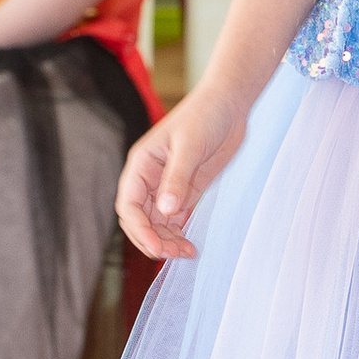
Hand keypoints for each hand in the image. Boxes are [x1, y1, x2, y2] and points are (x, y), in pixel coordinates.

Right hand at [117, 85, 249, 260]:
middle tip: (174, 254)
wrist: (230, 105)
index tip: (155, 247)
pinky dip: (178, 234)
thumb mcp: (190, 146)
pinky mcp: (186, 191)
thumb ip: (177, 178)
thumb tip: (165, 210)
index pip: (129, 205)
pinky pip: (174, 219)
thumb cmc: (205, 116)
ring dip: (166, 240)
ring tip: (186, 252)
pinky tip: (190, 244)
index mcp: (141, 165)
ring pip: (157, 223)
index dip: (139, 229)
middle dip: (152, 239)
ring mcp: (167, 186)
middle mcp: (149, 179)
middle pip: (140, 220)